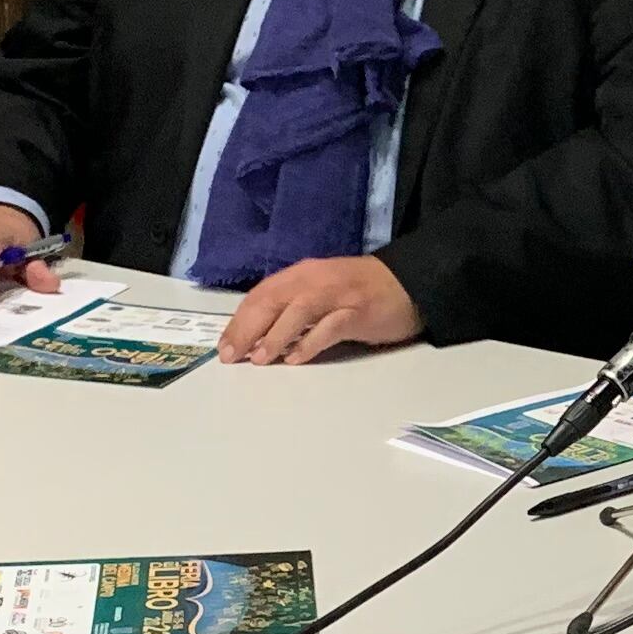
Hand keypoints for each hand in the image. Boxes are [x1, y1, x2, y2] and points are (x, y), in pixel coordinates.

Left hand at [217, 255, 421, 364]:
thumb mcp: (320, 291)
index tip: (224, 345)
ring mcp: (337, 295)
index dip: (239, 320)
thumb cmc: (360, 291)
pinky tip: (295, 359)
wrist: (408, 284)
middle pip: (272, 301)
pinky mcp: (357, 312)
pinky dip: (310, 343)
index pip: (261, 295)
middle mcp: (315, 279)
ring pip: (297, 311)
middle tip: (231, 355)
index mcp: (302, 274)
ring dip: (274, 336)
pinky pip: (329, 327)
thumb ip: (292, 308)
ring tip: (258, 359)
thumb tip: (259, 337)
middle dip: (248, 329)